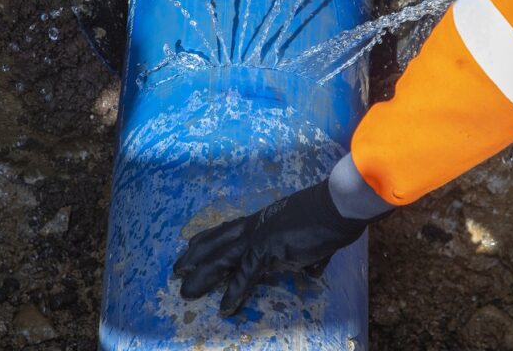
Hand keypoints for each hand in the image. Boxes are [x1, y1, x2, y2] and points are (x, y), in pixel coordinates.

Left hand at [173, 178, 375, 315]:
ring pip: (223, 258)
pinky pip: (246, 274)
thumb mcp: (312, 237)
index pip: (229, 229)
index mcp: (264, 220)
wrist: (336, 207)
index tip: (191, 244)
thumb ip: (308, 255)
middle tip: (176, 269)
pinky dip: (234, 291)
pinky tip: (223, 306)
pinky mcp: (268, 248)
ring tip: (185, 291)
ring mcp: (260, 236)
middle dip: (196, 256)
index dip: (209, 238)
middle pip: (218, 241)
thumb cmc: (329, 216)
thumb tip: (312, 269)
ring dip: (203, 276)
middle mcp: (256, 225)